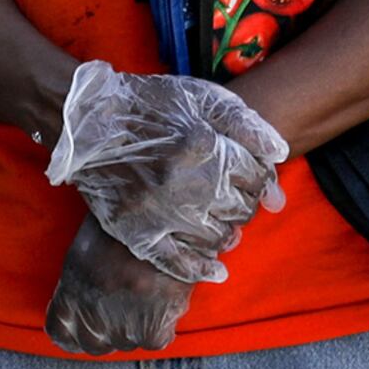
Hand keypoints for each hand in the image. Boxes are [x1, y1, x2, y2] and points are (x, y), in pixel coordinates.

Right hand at [45, 63, 286, 283]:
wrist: (88, 121)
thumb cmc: (150, 105)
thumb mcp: (204, 98)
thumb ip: (246, 124)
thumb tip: (280, 156)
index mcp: (205, 146)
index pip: (256, 175)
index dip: (258, 176)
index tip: (249, 175)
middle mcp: (187, 183)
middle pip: (241, 207)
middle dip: (244, 202)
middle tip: (233, 196)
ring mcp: (161, 212)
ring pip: (218, 238)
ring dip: (228, 232)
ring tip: (222, 222)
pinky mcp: (137, 232)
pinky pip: (178, 264)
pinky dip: (202, 269)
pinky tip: (216, 270)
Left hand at [47, 217, 192, 353]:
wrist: (156, 219)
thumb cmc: (117, 226)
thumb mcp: (81, 253)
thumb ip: (77, 287)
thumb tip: (82, 305)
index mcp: (68, 298)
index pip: (61, 334)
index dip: (73, 330)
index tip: (83, 322)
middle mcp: (91, 319)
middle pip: (94, 345)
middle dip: (106, 331)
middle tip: (122, 308)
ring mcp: (122, 329)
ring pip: (127, 342)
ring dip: (135, 327)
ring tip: (146, 296)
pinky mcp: (153, 331)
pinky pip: (155, 341)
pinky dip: (161, 326)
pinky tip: (164, 304)